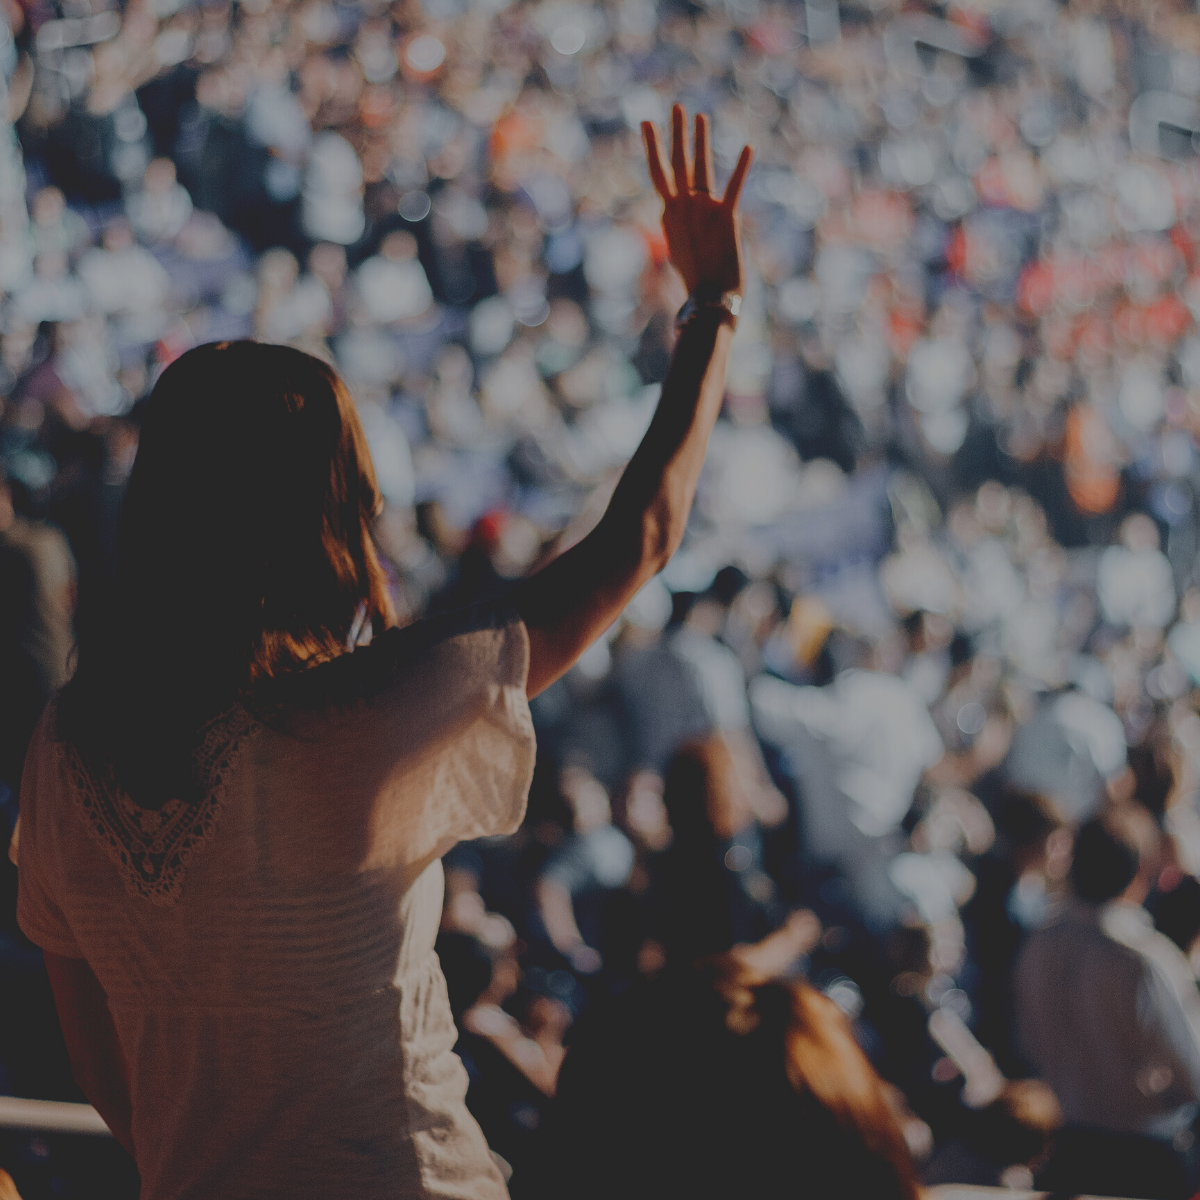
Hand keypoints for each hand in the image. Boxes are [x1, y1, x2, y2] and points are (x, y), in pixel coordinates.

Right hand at [642, 104, 751, 296]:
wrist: (710, 299)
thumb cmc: (698, 281)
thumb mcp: (680, 253)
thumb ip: (678, 233)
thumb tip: (673, 228)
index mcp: (669, 216)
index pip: (661, 178)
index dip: (655, 151)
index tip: (650, 127)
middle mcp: (681, 209)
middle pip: (673, 164)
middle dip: (673, 134)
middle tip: (675, 108)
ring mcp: (701, 211)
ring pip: (698, 167)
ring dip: (699, 140)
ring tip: (699, 115)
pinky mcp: (725, 218)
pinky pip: (734, 187)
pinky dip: (741, 167)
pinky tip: (748, 147)